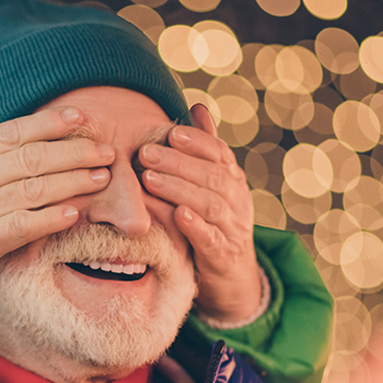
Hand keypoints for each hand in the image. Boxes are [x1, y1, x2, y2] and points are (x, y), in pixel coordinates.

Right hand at [0, 90, 112, 307]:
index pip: (12, 132)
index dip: (49, 122)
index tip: (81, 115)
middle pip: (31, 158)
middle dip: (73, 151)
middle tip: (107, 149)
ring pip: (33, 189)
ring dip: (72, 182)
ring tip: (102, 177)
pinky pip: (21, 227)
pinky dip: (48, 219)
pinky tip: (74, 214)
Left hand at [139, 103, 260, 324]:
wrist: (233, 276)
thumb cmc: (215, 222)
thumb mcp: (213, 184)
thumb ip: (206, 148)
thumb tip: (198, 106)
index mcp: (233, 179)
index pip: (219, 153)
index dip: (197, 141)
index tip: (172, 131)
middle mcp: (237, 200)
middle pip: (211, 176)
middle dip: (178, 163)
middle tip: (145, 153)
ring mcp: (233, 228)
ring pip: (210, 204)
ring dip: (179, 189)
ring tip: (149, 179)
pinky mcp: (224, 256)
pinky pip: (211, 239)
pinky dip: (195, 226)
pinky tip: (177, 215)